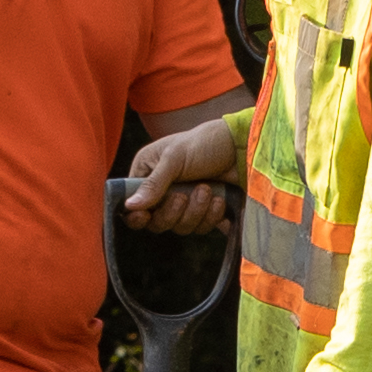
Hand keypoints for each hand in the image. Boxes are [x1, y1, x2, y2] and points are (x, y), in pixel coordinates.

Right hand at [117, 112, 246, 235]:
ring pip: (180, 227)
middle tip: (184, 196)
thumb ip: (152, 184)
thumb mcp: (174, 158)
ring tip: (207, 189)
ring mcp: (184, 203)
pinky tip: (219, 200)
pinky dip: (210, 216)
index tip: (146, 216)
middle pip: (157, 222)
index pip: (133, 206)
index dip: (137, 216)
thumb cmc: (204, 143)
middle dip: (172, 213)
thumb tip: (129, 206)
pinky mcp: (204, 212)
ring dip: (195, 212)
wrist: (242, 147)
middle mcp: (163, 191)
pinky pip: (200, 228)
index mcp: (147, 173)